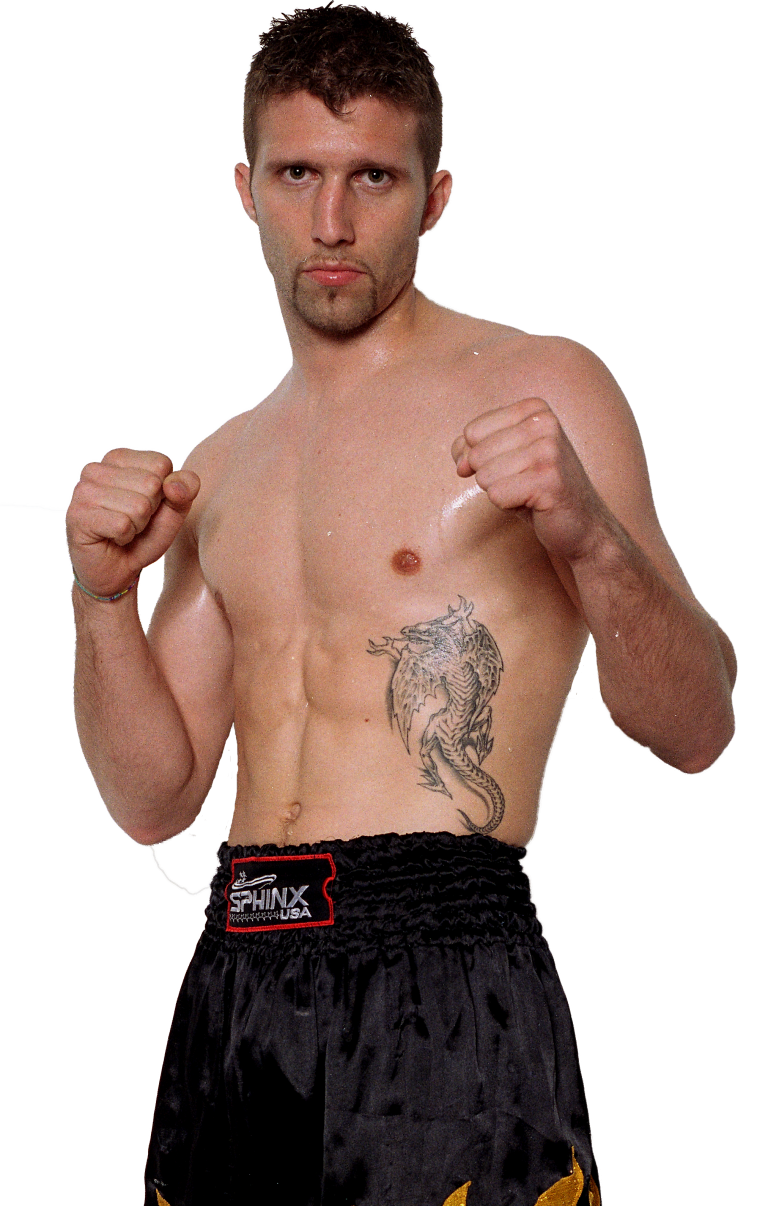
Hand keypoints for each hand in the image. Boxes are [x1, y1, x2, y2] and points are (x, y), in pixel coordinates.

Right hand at [65, 447, 200, 597]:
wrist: (116, 570)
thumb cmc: (143, 536)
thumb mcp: (174, 510)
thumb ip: (185, 489)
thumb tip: (172, 483)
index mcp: (119, 458)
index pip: (162, 463)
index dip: (164, 492)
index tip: (146, 507)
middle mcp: (96, 468)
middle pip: (152, 483)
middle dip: (150, 511)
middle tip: (133, 522)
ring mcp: (83, 490)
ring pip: (138, 505)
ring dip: (137, 526)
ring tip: (123, 530)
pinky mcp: (78, 515)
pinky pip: (123, 525)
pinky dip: (125, 537)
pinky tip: (112, 538)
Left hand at [451, 397, 609, 561]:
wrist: (580, 522)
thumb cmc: (537, 488)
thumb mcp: (503, 458)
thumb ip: (473, 448)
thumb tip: (461, 461)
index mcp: (533, 409)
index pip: (472, 432)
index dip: (479, 458)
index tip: (510, 465)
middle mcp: (544, 422)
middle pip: (477, 454)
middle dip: (492, 477)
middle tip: (522, 482)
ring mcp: (549, 450)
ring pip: (484, 476)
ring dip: (501, 492)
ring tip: (528, 491)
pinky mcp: (548, 479)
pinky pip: (497, 495)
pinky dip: (508, 506)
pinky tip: (533, 503)